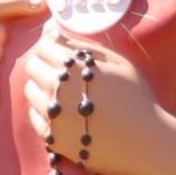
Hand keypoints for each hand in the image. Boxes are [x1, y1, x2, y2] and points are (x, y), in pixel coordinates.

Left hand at [21, 28, 169, 174]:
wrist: (145, 141)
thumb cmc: (136, 97)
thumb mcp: (117, 63)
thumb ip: (84, 46)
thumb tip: (55, 32)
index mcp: (73, 67)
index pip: (43, 47)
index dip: (50, 46)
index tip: (59, 50)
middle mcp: (56, 89)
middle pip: (32, 66)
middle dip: (44, 63)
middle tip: (63, 72)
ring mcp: (51, 114)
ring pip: (30, 90)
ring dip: (41, 86)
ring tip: (65, 92)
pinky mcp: (51, 137)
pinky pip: (34, 116)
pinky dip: (43, 110)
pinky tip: (63, 111)